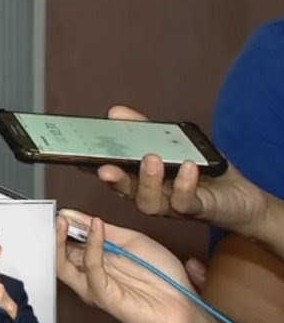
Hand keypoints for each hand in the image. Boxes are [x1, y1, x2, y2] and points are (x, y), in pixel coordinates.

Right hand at [55, 210, 197, 322]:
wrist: (186, 305)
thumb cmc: (163, 277)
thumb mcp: (132, 242)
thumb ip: (105, 231)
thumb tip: (76, 216)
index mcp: (96, 261)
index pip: (67, 243)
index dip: (62, 225)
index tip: (61, 209)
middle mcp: (91, 275)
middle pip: (59, 255)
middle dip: (54, 233)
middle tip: (56, 215)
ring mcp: (96, 286)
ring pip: (63, 266)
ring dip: (60, 241)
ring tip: (64, 220)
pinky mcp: (105, 296)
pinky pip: (91, 269)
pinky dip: (91, 246)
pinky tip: (96, 228)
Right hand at [97, 105, 271, 235]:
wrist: (242, 197)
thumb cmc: (202, 172)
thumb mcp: (172, 144)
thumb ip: (144, 130)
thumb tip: (115, 112)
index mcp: (140, 180)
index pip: (112, 174)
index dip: (93, 168)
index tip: (81, 157)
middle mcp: (151, 196)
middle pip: (125, 192)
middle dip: (114, 180)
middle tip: (105, 168)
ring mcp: (171, 206)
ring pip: (149, 202)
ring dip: (148, 181)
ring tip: (153, 159)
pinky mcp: (195, 210)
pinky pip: (184, 202)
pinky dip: (184, 184)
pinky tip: (188, 166)